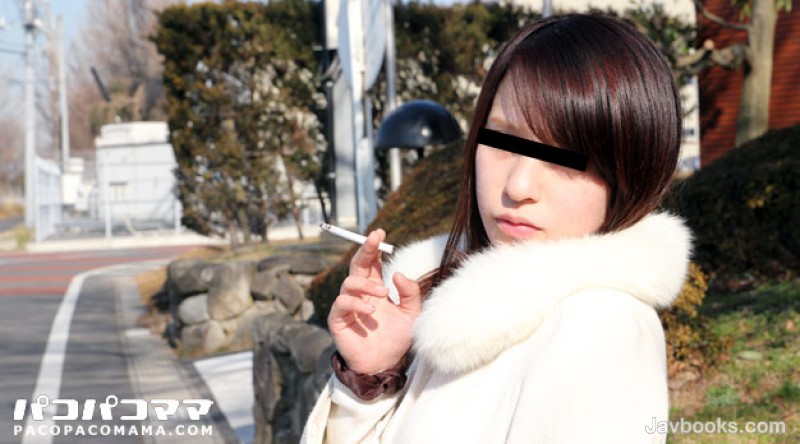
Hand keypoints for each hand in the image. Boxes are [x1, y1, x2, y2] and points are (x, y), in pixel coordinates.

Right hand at [327, 229, 421, 374]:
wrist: (385, 365)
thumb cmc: (397, 338)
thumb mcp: (411, 313)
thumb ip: (409, 293)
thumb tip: (398, 274)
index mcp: (376, 288)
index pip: (373, 262)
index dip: (374, 247)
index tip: (380, 233)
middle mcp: (360, 293)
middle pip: (357, 265)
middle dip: (365, 250)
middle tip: (374, 239)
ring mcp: (348, 306)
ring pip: (349, 282)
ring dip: (367, 284)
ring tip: (383, 293)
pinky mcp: (339, 320)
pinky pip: (342, 304)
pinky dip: (357, 304)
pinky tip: (372, 312)